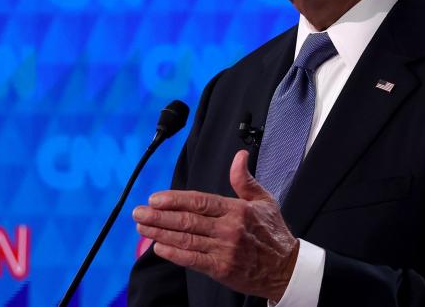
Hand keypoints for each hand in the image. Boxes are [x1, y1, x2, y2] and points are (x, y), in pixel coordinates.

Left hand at [133, 150, 299, 301]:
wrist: (285, 268)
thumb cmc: (273, 233)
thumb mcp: (264, 200)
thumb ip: (244, 179)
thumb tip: (239, 156)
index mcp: (237, 210)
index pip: (200, 202)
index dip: (175, 200)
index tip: (155, 198)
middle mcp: (228, 229)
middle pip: (187, 220)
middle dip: (159, 216)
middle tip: (138, 213)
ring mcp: (223, 250)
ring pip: (186, 239)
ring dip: (160, 233)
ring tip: (142, 228)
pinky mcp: (221, 269)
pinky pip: (192, 260)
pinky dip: (174, 254)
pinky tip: (159, 248)